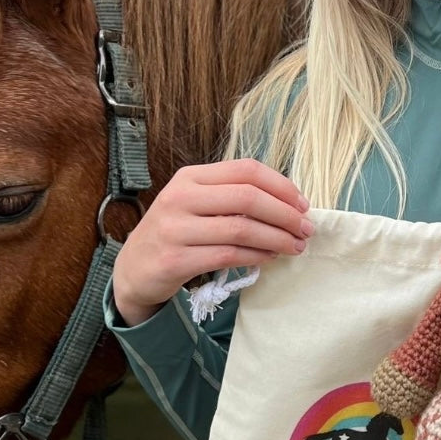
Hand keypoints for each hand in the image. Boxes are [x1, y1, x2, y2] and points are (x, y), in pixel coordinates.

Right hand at [111, 159, 312, 325]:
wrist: (133, 269)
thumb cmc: (176, 233)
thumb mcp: (195, 203)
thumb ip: (231, 196)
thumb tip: (288, 202)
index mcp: (190, 177)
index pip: (246, 170)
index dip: (281, 186)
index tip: (303, 204)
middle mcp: (180, 197)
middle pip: (247, 197)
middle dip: (285, 214)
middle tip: (306, 229)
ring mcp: (175, 229)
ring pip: (241, 228)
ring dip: (277, 238)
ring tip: (295, 246)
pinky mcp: (175, 259)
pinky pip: (228, 255)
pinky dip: (257, 256)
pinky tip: (270, 258)